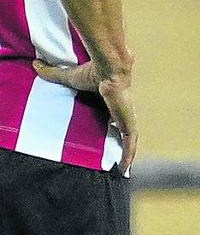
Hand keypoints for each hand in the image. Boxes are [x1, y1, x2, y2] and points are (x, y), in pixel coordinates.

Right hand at [32, 59, 136, 173]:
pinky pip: (130, 142)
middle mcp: (121, 111)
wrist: (109, 69)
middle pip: (122, 131)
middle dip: (121, 144)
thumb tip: (36, 64)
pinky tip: (125, 168)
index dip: (111, 127)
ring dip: (126, 154)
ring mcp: (127, 117)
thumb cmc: (93, 72)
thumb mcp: (68, 77)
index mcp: (110, 103)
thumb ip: (52, 73)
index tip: (106, 136)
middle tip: (116, 159)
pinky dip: (128, 154)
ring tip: (122, 169)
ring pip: (128, 140)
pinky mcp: (128, 122)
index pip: (112, 118)